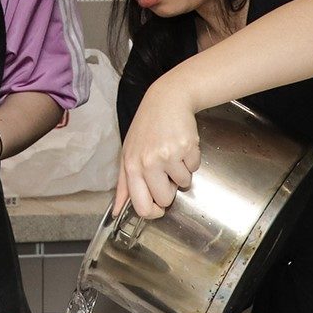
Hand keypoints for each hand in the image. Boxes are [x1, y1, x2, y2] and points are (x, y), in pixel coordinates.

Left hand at [115, 80, 200, 218]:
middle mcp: (148, 162)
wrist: (167, 100)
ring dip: (181, 172)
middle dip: (169, 190)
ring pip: (183, 184)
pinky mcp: (187, 148)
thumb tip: (118, 211)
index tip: (158, 207)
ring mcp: (169, 155)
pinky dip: (191, 160)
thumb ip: (124, 185)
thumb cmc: (146, 128)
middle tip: (165, 171)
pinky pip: (194, 168)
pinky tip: (182, 145)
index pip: (142, 206)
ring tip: (173, 154)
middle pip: (165, 199)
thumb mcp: (128, 153)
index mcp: (131, 166)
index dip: (153, 212)